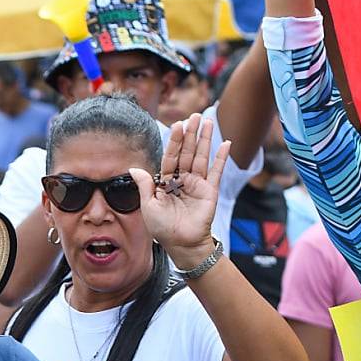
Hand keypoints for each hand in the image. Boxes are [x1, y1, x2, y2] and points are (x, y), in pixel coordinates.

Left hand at [128, 114, 230, 268]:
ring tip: (208, 121)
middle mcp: (182, 179)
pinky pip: (216, 171)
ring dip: (205, 139)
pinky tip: (226, 143)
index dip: (173, 141)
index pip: (170, 157)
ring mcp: (197, 184)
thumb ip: (144, 185)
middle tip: (194, 115)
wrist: (182, 244)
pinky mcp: (210, 190)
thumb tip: (134, 168)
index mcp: (165, 181)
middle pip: (186, 152)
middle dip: (190, 134)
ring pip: (201, 156)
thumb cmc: (162, 228)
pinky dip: (221, 157)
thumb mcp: (148, 206)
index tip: (177, 125)